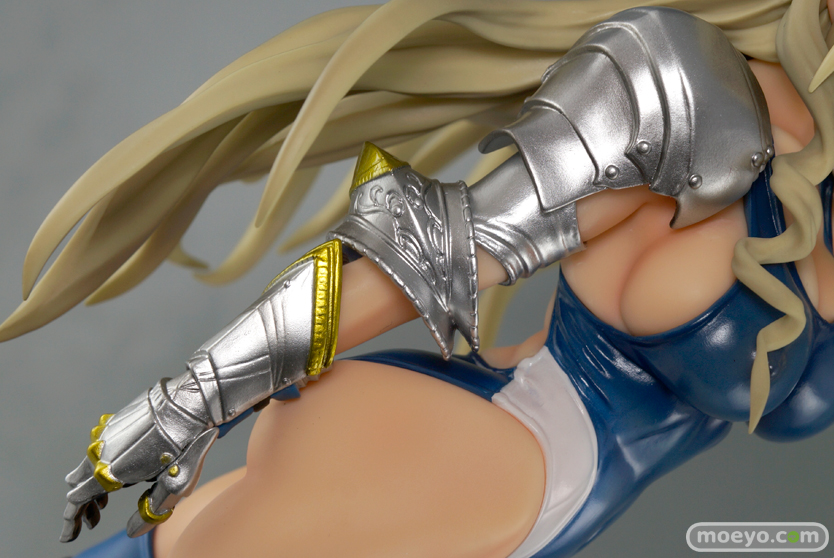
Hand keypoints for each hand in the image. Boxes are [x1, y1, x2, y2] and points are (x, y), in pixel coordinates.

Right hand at [60, 379, 217, 541]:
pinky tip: (119, 471)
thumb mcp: (173, 485)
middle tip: (94, 519)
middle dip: (81, 504)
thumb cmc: (185, 446)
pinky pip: (99, 447)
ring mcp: (107, 433)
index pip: (77, 498)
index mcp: (111, 470)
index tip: (73, 534)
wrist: (190, 403)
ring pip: (87, 463)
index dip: (73, 519)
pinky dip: (101, 464)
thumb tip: (132, 530)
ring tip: (104, 501)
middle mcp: (102, 450)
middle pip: (76, 482)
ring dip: (90, 484)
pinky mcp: (116, 421)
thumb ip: (150, 510)